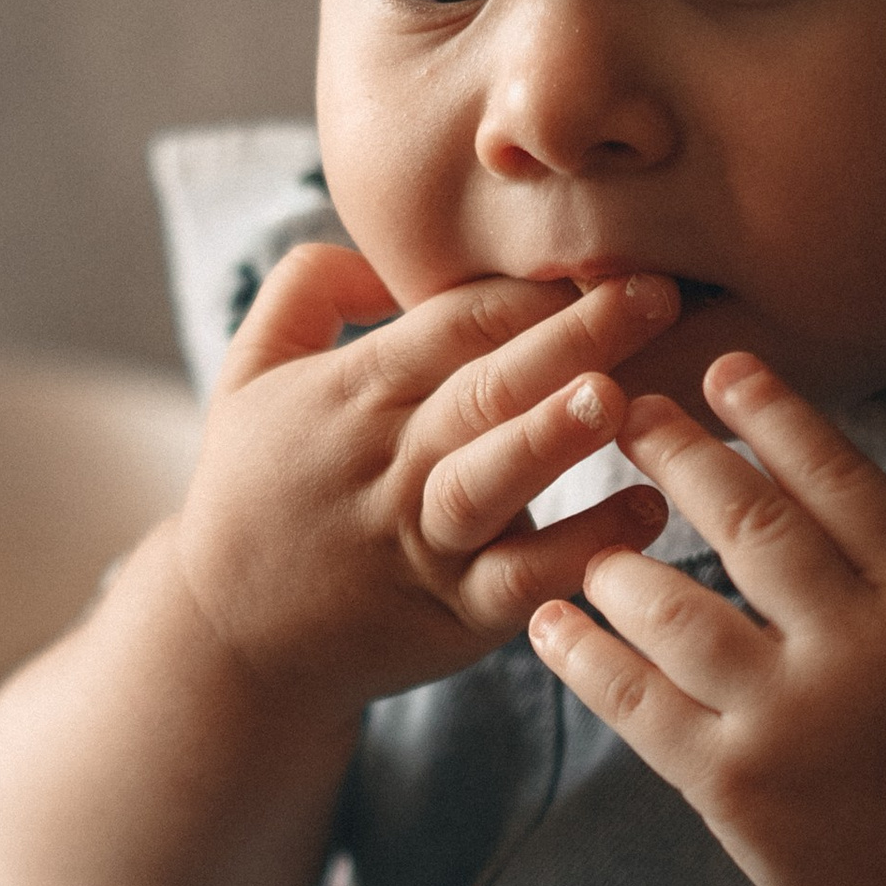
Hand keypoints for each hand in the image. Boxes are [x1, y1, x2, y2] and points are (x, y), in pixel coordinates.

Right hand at [170, 242, 674, 712]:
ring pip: (491, 481)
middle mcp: (389, 462)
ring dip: (555, 439)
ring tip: (622, 400)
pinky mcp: (453, 614)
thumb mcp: (248, 376)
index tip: (608, 254)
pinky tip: (646, 513)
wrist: (229, 637)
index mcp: (353, 393)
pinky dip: (581, 549)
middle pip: (483, 386)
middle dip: (571, 337)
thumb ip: (304, 289)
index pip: (452, 324)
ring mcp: (422, 541)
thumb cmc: (252, 494)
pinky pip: (521, 579)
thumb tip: (380, 248)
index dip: (529, 291)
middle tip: (655, 294)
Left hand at [528, 350, 885, 885]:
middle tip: (624, 410)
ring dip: (618, 563)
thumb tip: (782, 457)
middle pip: (748, 523)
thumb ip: (882, 559)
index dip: (772, 417)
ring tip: (592, 544)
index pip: (838, 479)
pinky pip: (636, 700)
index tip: (719, 371)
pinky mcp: (731, 783)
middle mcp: (858, 648)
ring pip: (672, 607)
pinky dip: (583, 653)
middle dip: (675, 454)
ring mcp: (789, 718)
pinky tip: (552, 621)